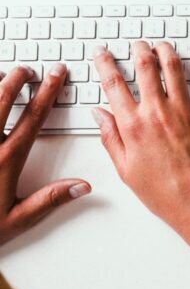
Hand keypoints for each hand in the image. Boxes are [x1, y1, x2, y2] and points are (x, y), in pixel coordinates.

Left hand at [0, 64, 90, 245]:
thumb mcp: (17, 219)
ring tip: (1, 75)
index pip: (33, 116)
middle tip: (27, 69)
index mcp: (6, 159)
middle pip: (2, 98)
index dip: (48, 92)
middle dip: (17, 78)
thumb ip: (50, 199)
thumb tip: (82, 186)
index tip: (56, 75)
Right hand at [91, 41, 189, 233]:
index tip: (102, 52)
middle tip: (136, 44)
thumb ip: (111, 139)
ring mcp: (187, 112)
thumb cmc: (167, 194)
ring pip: (174, 67)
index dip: (104, 62)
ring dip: (166, 50)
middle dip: (138, 50)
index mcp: (134, 127)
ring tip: (161, 45)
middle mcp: (159, 114)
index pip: (113, 83)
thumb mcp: (127, 171)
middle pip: (145, 67)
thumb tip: (99, 114)